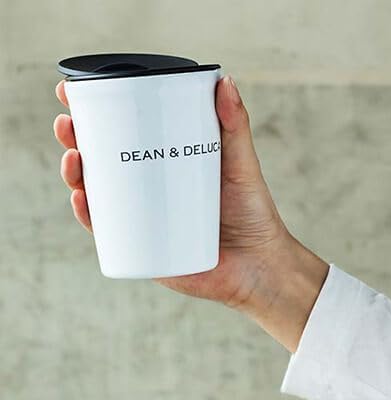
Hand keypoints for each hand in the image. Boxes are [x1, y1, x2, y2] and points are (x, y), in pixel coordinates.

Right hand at [53, 76, 328, 351]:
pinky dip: (90, 215)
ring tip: (74, 156)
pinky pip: (108, 232)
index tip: (73, 90)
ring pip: (98, 193)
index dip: (94, 113)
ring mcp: (144, 218)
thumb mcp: (241, 162)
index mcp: (166, 162)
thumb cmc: (252, 212)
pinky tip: (83, 197)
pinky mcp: (144, 248)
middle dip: (76, 139)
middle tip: (68, 123)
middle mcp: (150, 189)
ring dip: (75, 173)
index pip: (123, 132)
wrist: (260, 265)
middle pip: (102, 160)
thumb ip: (235, 124)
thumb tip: (225, 80)